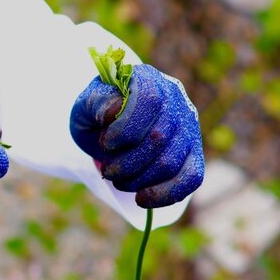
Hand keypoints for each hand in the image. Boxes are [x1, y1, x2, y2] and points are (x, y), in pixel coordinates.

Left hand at [69, 64, 203, 207]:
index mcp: (148, 79)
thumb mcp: (85, 107)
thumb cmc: (98, 118)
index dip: (125, 129)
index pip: (149, 100)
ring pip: (170, 163)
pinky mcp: (194, 154)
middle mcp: (176, 99)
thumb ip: (96, 104)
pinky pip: (191, 178)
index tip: (106, 144)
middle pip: (158, 138)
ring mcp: (189, 127)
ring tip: (119, 181)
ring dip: (138, 180)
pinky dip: (165, 194)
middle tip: (108, 171)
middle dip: (126, 163)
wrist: (111, 131)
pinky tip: (142, 199)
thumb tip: (114, 110)